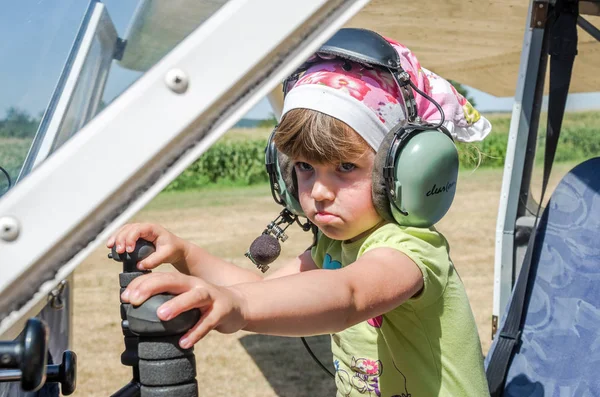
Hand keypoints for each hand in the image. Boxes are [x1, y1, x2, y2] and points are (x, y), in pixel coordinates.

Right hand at [106, 223, 186, 270]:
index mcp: (153, 228)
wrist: (176, 250)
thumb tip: (139, 265)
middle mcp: (145, 228)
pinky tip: (112, 247)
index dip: (131, 238)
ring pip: (124, 230)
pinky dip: (117, 240)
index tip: (128, 251)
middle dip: (121, 238)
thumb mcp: (166, 255)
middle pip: (128, 228)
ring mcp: (140, 231)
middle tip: (119, 252)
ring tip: (110, 247)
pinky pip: (124, 235)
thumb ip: (153, 261)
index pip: (138, 229)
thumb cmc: (173, 250)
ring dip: (116, 238)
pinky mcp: (137, 237)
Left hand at [121, 272, 247, 347]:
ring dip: (177, 304)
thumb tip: (135, 314)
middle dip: (153, 287)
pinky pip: (208, 322)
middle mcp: (196, 285)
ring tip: (161, 315)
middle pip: (174, 280)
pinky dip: (196, 332)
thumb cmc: (205, 304)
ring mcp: (211, 296)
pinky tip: (184, 342)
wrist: (239, 305)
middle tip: (134, 299)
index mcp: (185, 281)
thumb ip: (167, 302)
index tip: (125, 296)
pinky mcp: (222, 311)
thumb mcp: (186, 298)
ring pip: (194, 297)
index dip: (142, 284)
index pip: (161, 277)